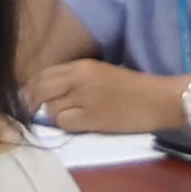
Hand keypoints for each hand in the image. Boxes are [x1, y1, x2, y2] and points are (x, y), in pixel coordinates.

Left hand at [24, 58, 183, 133]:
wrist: (158, 100)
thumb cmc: (134, 87)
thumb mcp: (101, 73)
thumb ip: (75, 78)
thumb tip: (49, 91)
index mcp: (82, 65)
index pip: (42, 74)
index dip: (31, 87)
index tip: (32, 97)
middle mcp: (78, 79)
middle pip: (39, 90)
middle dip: (32, 102)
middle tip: (35, 111)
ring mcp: (84, 98)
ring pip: (50, 109)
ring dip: (55, 115)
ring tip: (72, 116)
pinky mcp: (91, 118)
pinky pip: (63, 123)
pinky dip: (66, 126)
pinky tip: (80, 124)